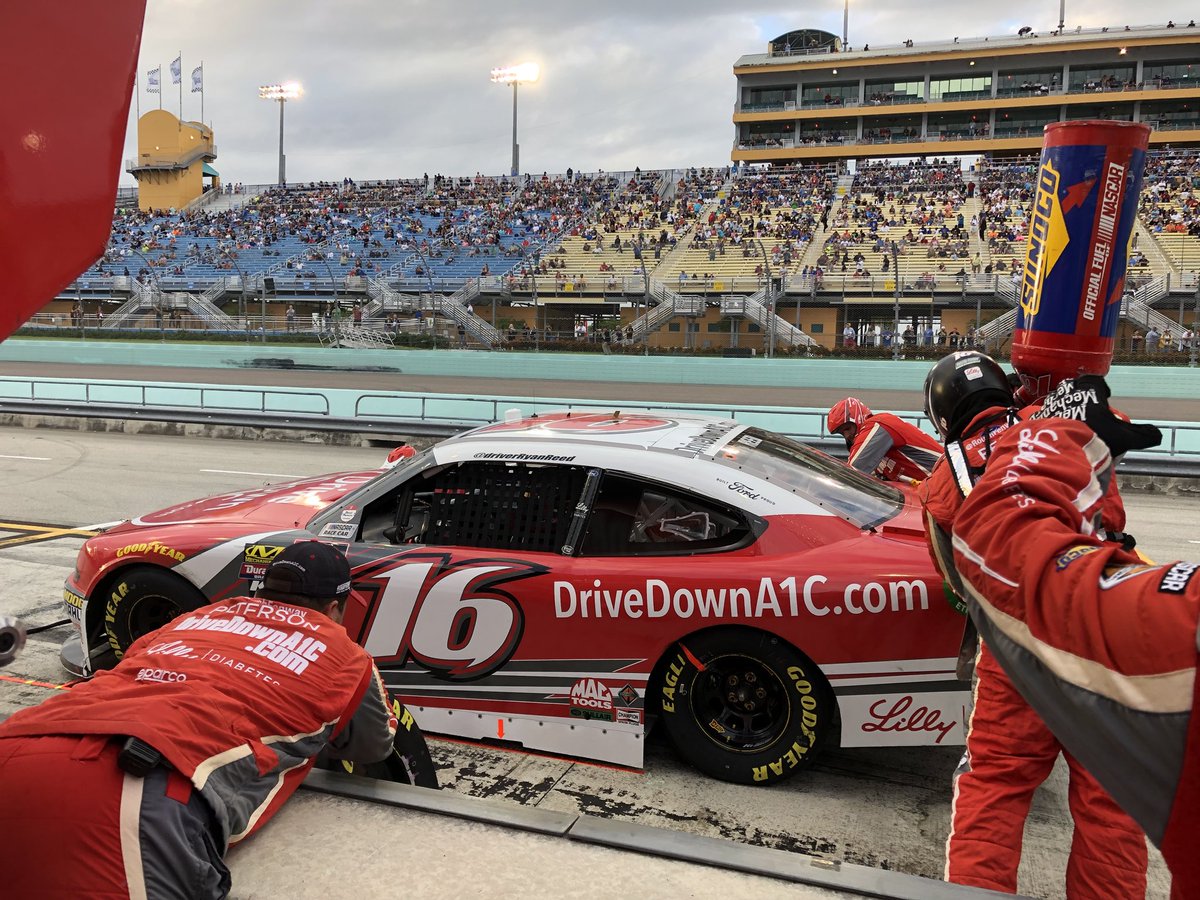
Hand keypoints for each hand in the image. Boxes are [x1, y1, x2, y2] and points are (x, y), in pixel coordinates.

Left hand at [1030, 376, 1161, 457]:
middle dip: (1080, 395)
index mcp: (1089, 388)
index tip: (1105, 397)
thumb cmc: (1096, 436)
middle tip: (1088, 410)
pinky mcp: (1037, 417)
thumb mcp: (1125, 437)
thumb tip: (1157, 436)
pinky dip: (1051, 420)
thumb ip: (1143, 435)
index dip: (1100, 387)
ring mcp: (1050, 402)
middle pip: (1073, 387)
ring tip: (1072, 421)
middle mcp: (1067, 390)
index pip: (1094, 380)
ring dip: (1065, 407)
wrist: (1061, 448)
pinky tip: (1057, 432)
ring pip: (1058, 400)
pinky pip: (1045, 414)